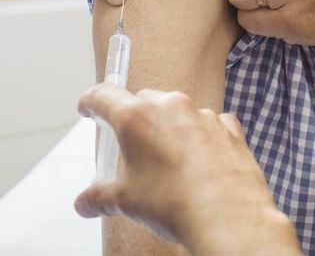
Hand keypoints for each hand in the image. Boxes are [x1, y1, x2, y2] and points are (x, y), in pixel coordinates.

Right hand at [74, 85, 299, 255]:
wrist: (228, 217)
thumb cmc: (175, 203)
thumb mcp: (126, 202)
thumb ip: (101, 197)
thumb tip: (86, 203)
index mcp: (135, 118)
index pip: (104, 96)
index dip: (91, 101)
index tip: (88, 107)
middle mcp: (169, 107)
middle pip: (142, 101)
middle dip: (134, 119)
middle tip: (132, 146)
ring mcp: (201, 114)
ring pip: (177, 111)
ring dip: (170, 128)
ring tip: (169, 162)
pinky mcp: (228, 128)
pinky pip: (210, 124)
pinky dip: (202, 137)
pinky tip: (201, 161)